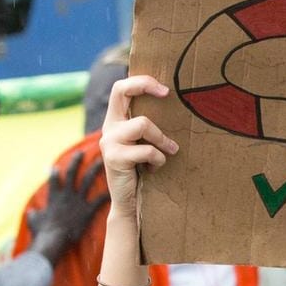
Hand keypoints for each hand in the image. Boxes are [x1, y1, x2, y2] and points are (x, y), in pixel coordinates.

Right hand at [30, 149, 108, 258]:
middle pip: (71, 173)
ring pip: (87, 180)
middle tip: (82, 153)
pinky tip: (114, 189)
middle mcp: (66, 195)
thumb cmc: (42, 233)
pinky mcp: (87, 211)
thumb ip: (33, 214)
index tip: (56, 166)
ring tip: (102, 160)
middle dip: (77, 161)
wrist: (53, 240)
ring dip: (95, 169)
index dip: (54, 171)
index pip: (53, 179)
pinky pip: (99, 200)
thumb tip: (30, 212)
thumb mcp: (33, 221)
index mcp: (53, 197)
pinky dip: (106, 194)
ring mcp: (77, 202)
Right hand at [100, 75, 179, 220]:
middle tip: (166, 93)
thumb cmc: (142, 171)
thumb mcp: (144, 144)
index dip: (141, 82)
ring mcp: (109, 141)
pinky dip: (158, 159)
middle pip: (120, 90)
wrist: (128, 203)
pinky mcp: (114, 158)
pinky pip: (146, 150)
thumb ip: (149, 128)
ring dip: (161, 138)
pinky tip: (155, 169)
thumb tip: (175, 108)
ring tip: (169, 151)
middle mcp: (109, 127)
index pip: (121, 88)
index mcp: (116, 121)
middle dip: (144, 85)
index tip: (165, 90)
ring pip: (142, 124)